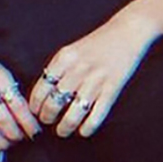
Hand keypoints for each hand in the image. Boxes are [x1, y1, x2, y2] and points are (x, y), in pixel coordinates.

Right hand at [0, 37, 41, 153]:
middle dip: (17, 136)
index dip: (30, 124)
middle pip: (7, 124)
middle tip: (21, 138)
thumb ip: (13, 92)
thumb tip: (27, 117)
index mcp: (0, 79)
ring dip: (2, 144)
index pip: (20, 108)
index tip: (34, 131)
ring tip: (6, 142)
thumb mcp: (1, 72)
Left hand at [30, 13, 154, 138]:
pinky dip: (87, 128)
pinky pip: (95, 117)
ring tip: (62, 130)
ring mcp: (95, 81)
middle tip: (47, 121)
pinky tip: (83, 130)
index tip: (35, 111)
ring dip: (64, 128)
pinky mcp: (111, 90)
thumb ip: (59, 68)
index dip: (35, 105)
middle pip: (54, 103)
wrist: (127, 31)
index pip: (41, 88)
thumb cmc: (99, 41)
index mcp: (64, 58)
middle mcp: (77, 70)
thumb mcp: (72, 49)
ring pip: (72, 115)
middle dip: (47, 117)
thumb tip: (44, 93)